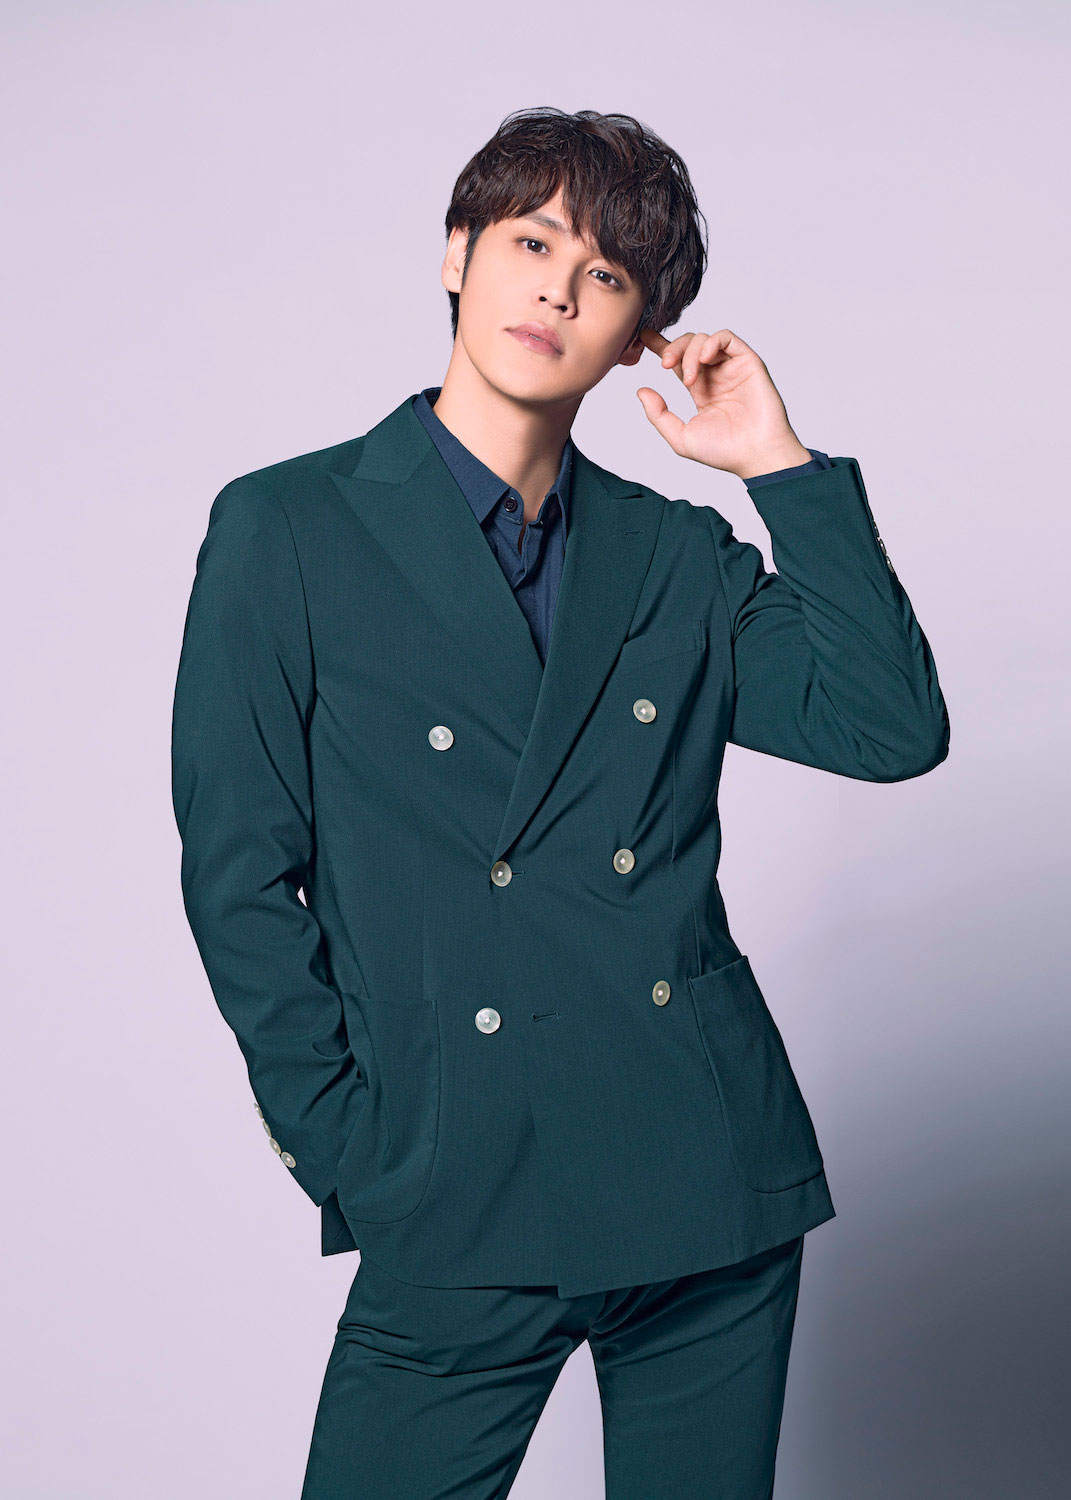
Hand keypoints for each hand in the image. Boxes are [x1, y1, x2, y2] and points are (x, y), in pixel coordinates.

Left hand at [635, 328, 811, 477]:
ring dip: (690, 352)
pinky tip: (703, 359)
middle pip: (688, 345)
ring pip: (704, 339)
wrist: (755, 454)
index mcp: (701, 390)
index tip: (644, 337)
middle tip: (664, 364)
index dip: (661, 346)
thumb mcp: (681, 437)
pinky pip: (727, 338)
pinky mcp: (748, 362)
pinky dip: (711, 342)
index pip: (678, 361)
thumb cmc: (723, 452)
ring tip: (688, 377)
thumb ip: (659, 415)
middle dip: (672, 348)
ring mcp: (732, 368)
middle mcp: (716, 376)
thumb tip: (641, 391)